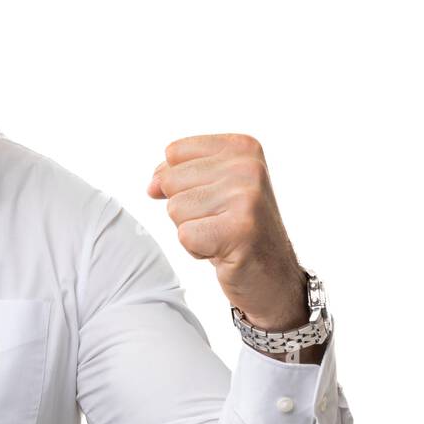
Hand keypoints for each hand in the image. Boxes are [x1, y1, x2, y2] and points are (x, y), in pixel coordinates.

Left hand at [147, 133, 306, 331]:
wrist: (271, 275)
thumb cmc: (235, 228)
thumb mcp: (211, 189)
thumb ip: (177, 174)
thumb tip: (152, 186)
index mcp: (242, 148)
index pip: (173, 153)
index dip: (180, 183)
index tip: (213, 199)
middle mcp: (249, 166)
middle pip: (170, 181)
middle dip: (185, 209)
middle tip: (218, 221)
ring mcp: (247, 197)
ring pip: (175, 209)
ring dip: (191, 230)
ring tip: (221, 235)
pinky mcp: (239, 229)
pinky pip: (184, 235)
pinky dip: (196, 249)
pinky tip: (223, 250)